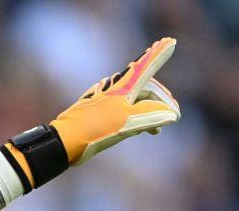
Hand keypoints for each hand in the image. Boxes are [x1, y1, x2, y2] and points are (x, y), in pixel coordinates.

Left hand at [51, 37, 180, 165]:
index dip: (159, 55)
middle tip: (173, 113)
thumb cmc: (95, 128)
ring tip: (156, 130)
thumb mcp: (127, 121)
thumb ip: (151, 114)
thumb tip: (171, 114)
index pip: (146, 67)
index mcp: (123, 88)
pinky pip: (123, 109)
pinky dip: (135, 116)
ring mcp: (105, 101)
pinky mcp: (97, 113)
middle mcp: (114, 90)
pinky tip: (136, 127)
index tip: (170, 41)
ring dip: (149, 111)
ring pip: (134, 100)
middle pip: (144, 88)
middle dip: (160, 99)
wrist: (64, 141)